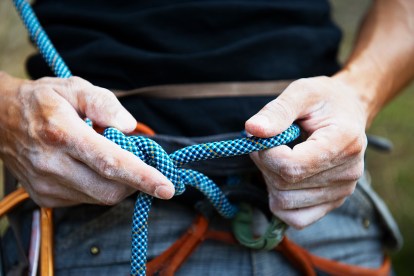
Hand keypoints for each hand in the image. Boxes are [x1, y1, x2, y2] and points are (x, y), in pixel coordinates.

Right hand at [0, 72, 173, 206]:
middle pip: (110, 189)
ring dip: (116, 182)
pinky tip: (87, 167)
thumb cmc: (43, 101)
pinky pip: (86, 199)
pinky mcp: (44, 198)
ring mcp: (46, 185)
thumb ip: (104, 104)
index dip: (142, 177)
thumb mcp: (74, 88)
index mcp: (62, 133)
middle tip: (135, 160)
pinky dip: (98, 186)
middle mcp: (52, 165)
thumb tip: (129, 127)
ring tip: (105, 157)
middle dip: (134, 181)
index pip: (110, 162)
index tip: (167, 188)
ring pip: (100, 198)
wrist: (0, 120)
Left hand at [245, 76, 367, 228]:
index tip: (262, 137)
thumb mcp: (301, 92)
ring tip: (278, 156)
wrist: (347, 112)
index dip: (266, 154)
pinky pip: (296, 218)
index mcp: (344, 141)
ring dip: (270, 180)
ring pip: (285, 203)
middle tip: (267, 142)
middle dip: (264, 163)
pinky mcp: (333, 203)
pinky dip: (280, 201)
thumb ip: (277, 111)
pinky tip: (282, 178)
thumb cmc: (324, 100)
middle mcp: (349, 172)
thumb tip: (252, 130)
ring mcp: (342, 191)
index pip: (292, 167)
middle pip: (285, 185)